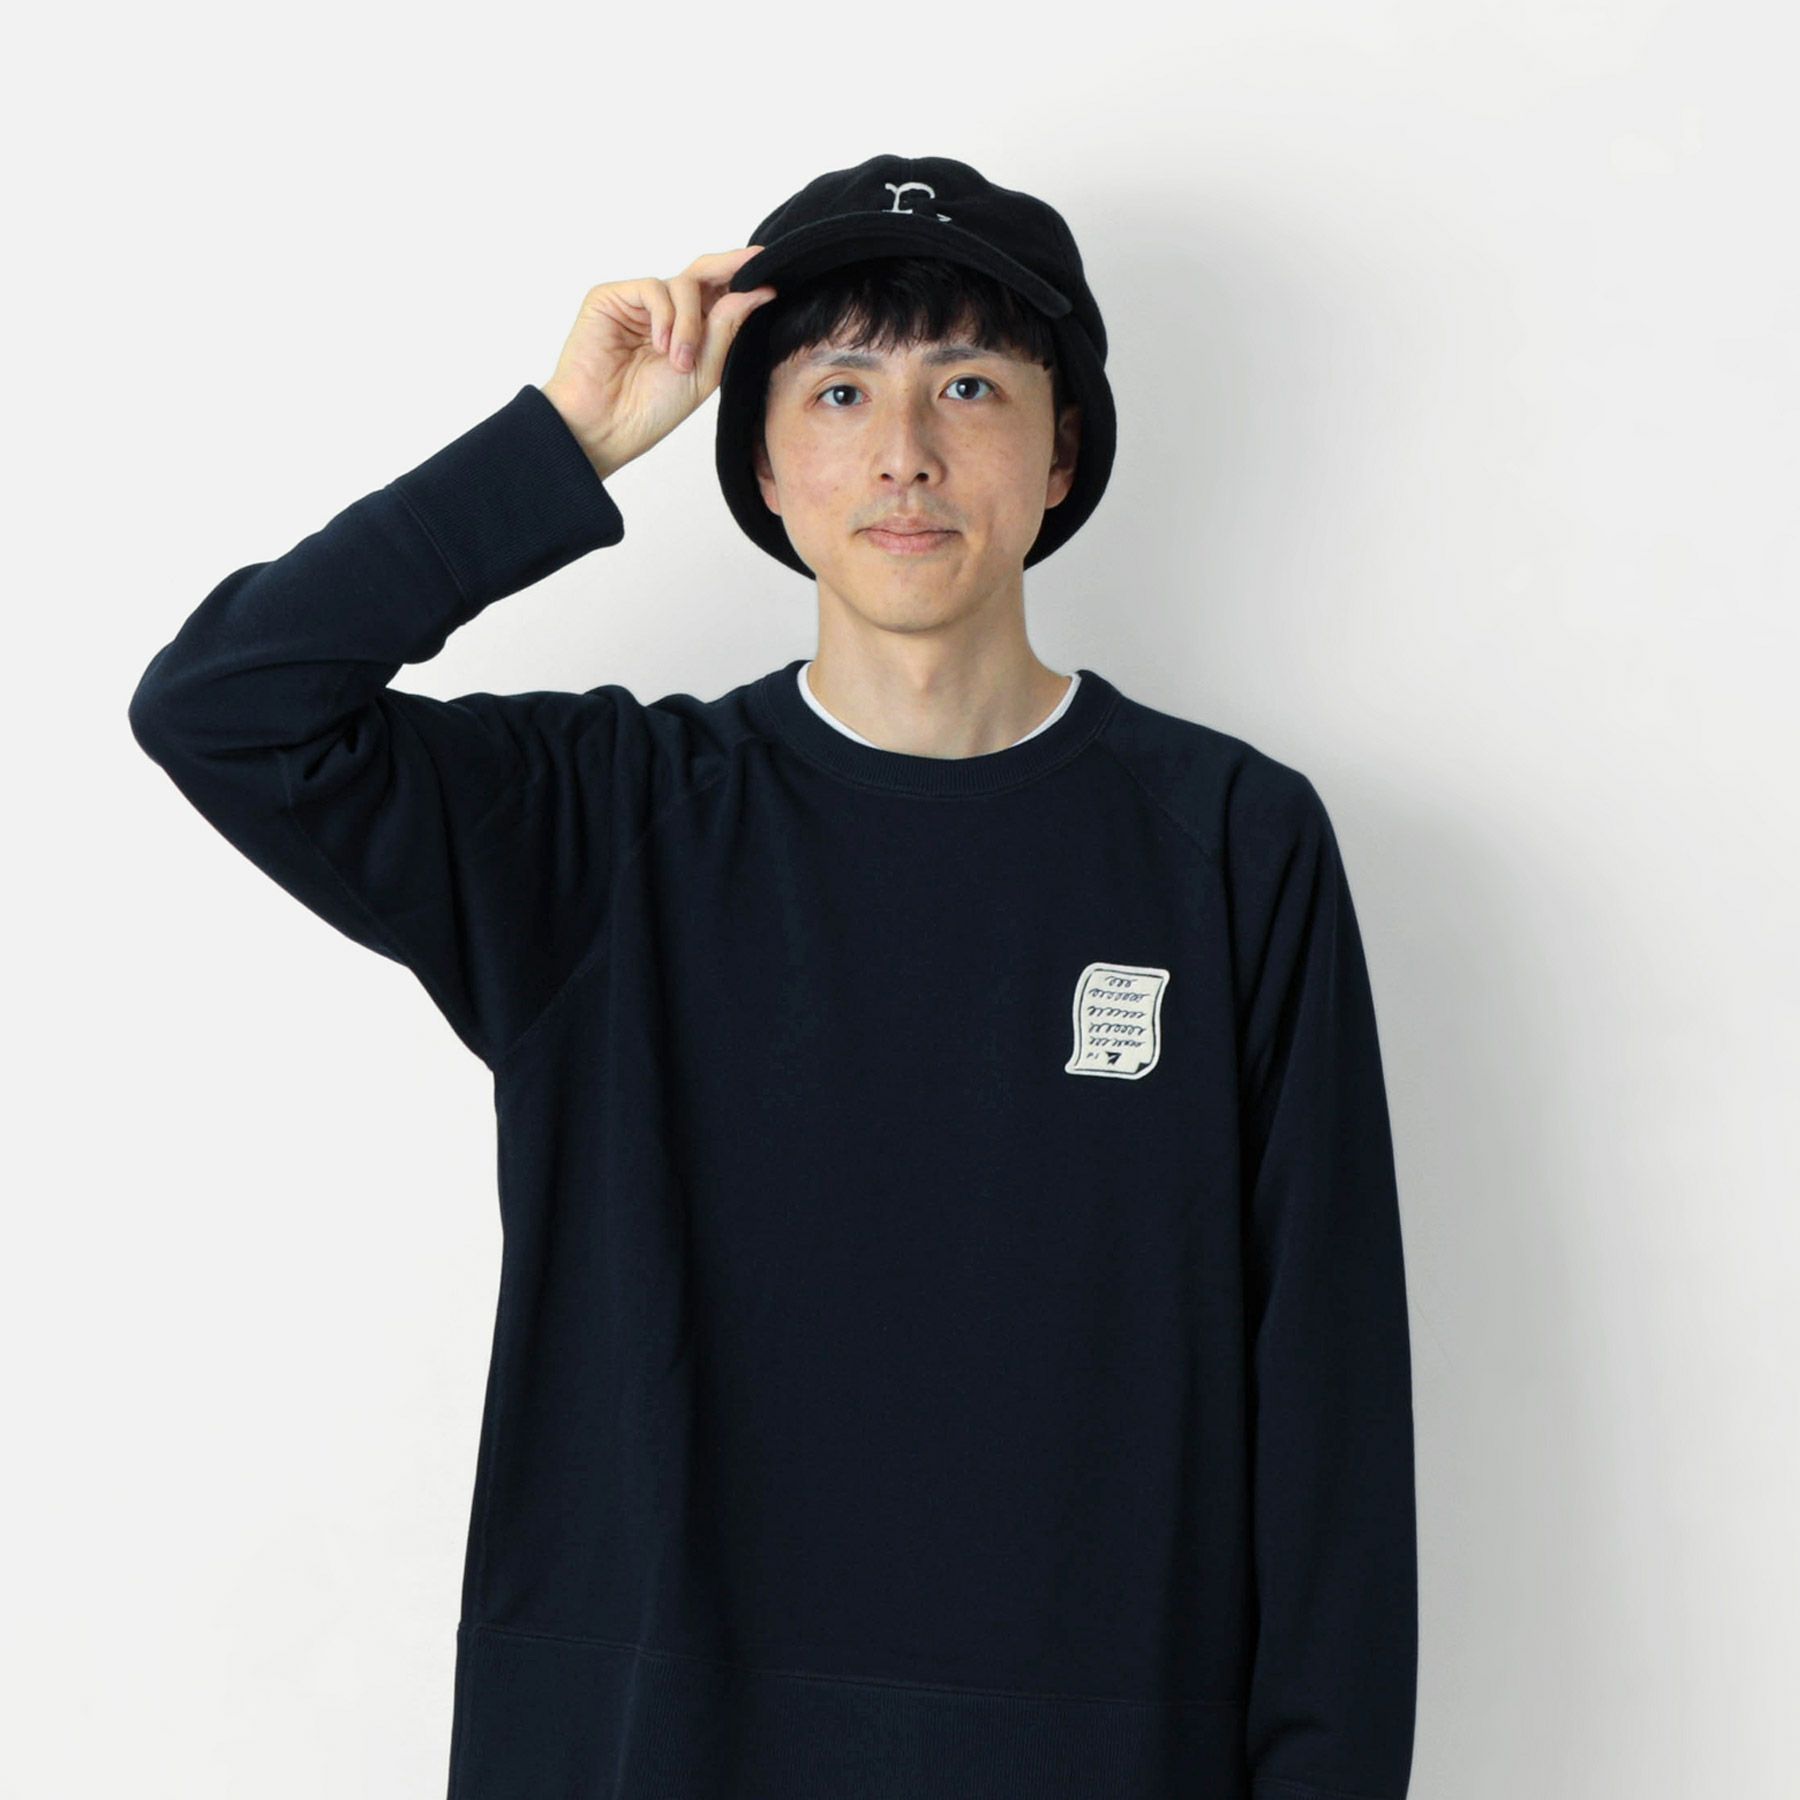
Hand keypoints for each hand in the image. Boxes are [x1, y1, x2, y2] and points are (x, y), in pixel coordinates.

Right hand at [539, 245, 777, 482]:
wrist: (606, 427)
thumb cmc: (650, 409)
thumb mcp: (704, 370)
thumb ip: (728, 326)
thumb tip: (760, 290)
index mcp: (689, 331)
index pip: (719, 294)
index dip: (743, 277)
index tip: (772, 267)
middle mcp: (665, 313)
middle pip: (702, 274)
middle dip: (729, 268)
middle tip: (755, 264)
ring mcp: (637, 304)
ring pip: (682, 285)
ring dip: (690, 323)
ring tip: (678, 362)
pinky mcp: (611, 298)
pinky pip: (653, 288)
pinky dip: (665, 316)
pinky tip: (660, 347)